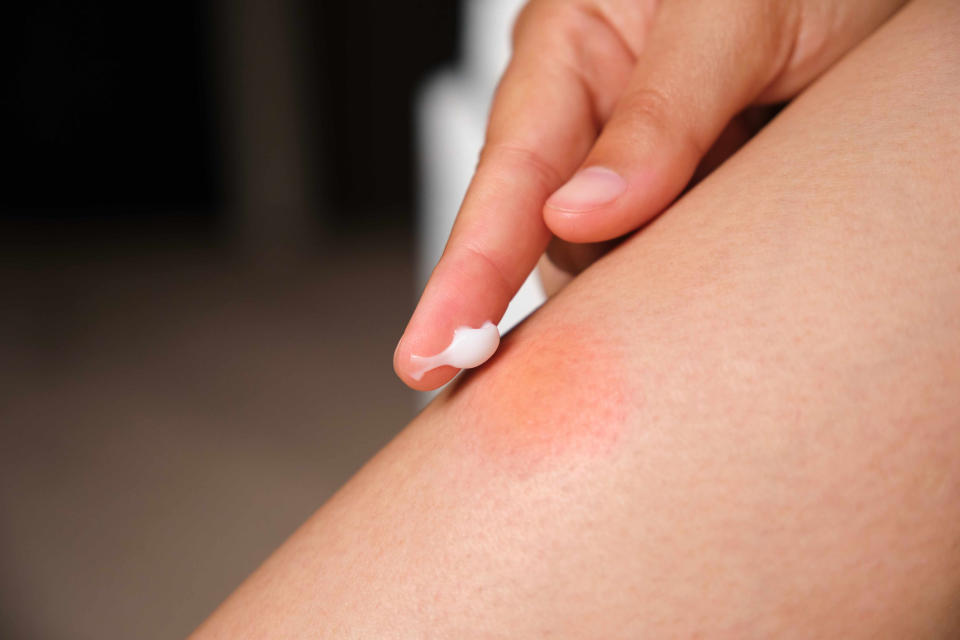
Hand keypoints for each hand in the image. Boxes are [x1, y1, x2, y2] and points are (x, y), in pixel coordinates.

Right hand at [394, 0, 905, 389]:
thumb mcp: (734, 17)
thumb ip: (657, 115)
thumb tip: (579, 215)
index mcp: (571, 49)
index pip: (504, 178)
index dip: (464, 274)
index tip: (428, 352)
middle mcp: (592, 116)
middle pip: (555, 241)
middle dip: (590, 288)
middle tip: (634, 324)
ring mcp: (644, 169)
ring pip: (616, 264)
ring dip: (665, 277)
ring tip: (739, 203)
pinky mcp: (690, 204)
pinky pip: (673, 268)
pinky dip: (700, 278)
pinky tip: (743, 251)